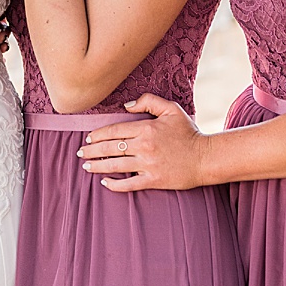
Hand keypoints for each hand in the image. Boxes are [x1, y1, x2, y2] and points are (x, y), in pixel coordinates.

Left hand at [78, 94, 208, 190]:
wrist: (205, 157)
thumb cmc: (188, 132)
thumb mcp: (171, 109)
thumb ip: (149, 101)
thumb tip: (126, 106)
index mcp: (146, 128)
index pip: (114, 130)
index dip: (98, 134)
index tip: (88, 137)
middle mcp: (144, 146)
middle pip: (110, 148)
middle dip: (92, 150)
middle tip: (80, 152)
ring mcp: (148, 164)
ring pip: (115, 165)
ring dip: (97, 166)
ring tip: (86, 166)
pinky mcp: (153, 180)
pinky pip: (129, 184)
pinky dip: (114, 184)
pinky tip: (104, 183)